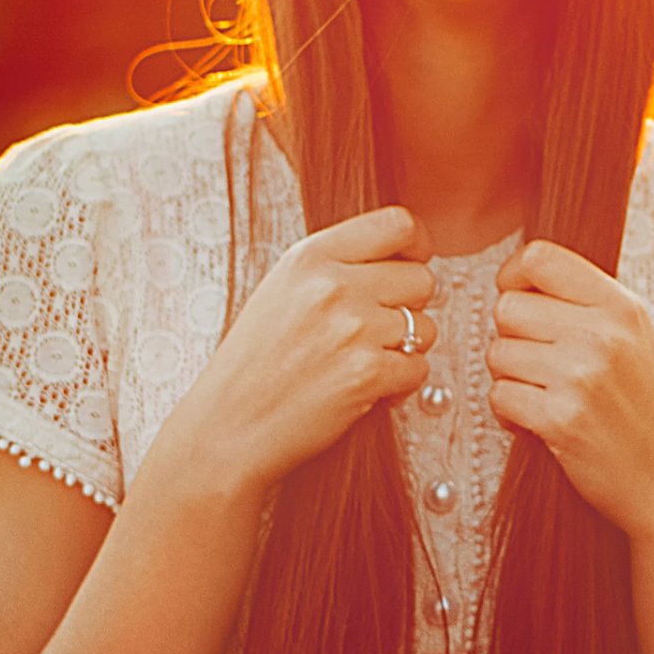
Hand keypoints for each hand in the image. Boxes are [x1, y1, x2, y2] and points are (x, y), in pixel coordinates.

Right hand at [173, 204, 438, 497]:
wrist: (227, 428)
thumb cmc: (252, 365)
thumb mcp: (282, 289)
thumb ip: (335, 266)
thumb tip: (398, 261)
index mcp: (310, 256)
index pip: (398, 224)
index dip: (418, 246)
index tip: (414, 263)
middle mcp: (333, 285)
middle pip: (422, 279)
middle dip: (412, 307)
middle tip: (382, 328)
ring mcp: (352, 329)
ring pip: (425, 328)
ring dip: (407, 349)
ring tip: (368, 362)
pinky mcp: (365, 374)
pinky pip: (418, 369)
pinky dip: (401, 384)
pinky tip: (367, 389)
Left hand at [486, 239, 653, 551]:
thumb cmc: (651, 414)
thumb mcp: (636, 340)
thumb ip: (588, 305)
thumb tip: (520, 280)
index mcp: (622, 305)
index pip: (539, 257)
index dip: (513, 277)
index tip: (520, 302)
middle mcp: (603, 333)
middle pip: (507, 308)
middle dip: (511, 338)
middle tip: (537, 366)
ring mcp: (582, 375)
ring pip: (498, 354)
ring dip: (510, 379)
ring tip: (546, 397)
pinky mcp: (562, 419)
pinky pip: (500, 397)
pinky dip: (511, 414)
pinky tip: (542, 424)